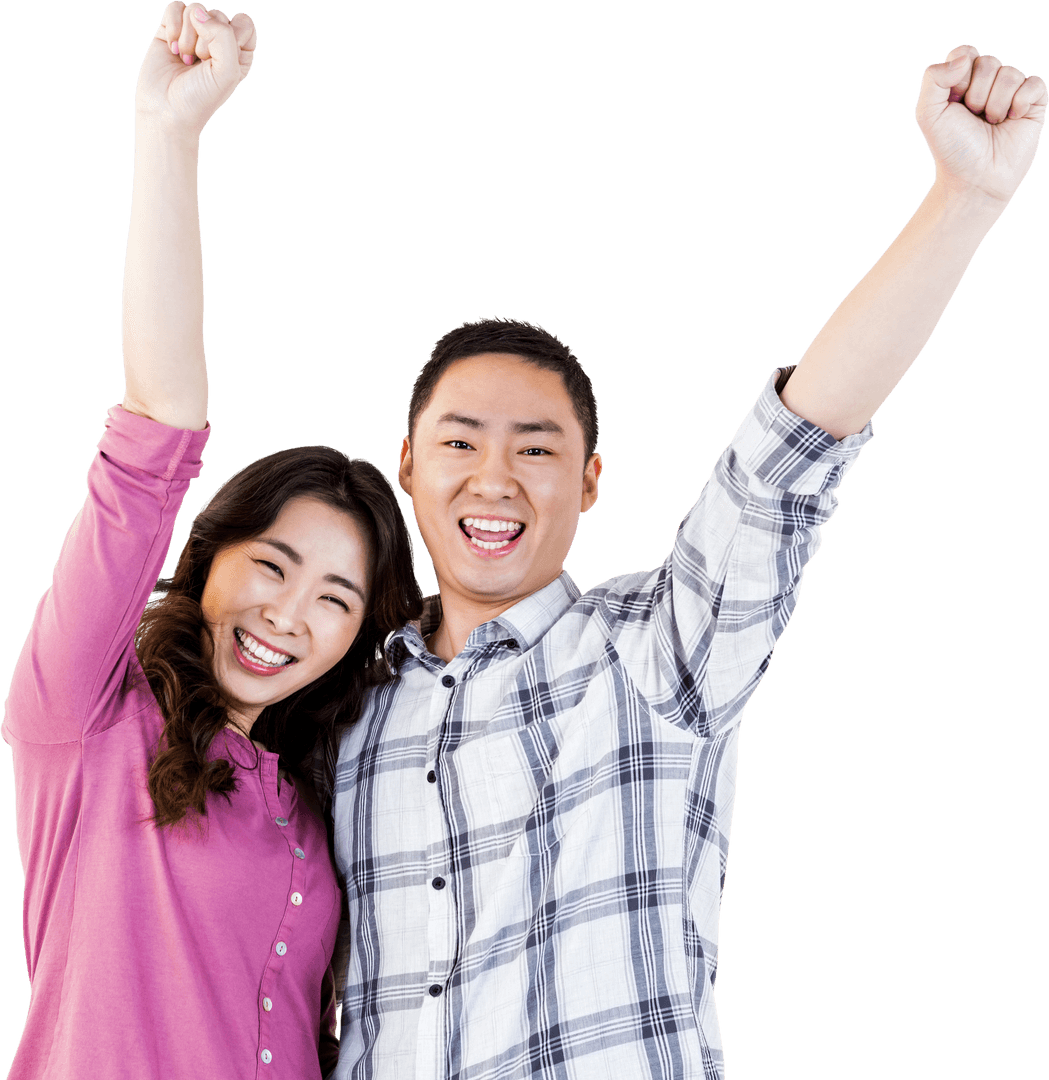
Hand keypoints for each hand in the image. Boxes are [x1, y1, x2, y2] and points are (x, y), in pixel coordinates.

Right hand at [135, 2, 256, 137]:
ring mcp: (194, 34)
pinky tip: (172, 48)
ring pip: (196, 9)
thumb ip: (223, 36)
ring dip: (188, 36)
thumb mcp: (227, 72)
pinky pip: (175, 7)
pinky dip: (172, 26)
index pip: (245, 23)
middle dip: (206, 41)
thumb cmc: (200, 98)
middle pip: (218, 15)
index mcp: (239, 54)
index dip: (232, 36)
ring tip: (185, 59)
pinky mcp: (171, 29)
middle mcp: (218, 42)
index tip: (220, 59)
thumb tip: (198, 12)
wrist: (166, 110)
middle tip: (199, 63)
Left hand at [916, 45, 1046, 208]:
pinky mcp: (1033, 103)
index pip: (965, 53)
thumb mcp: (928, 114)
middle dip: (977, 95)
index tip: (955, 103)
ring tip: (991, 124)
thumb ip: (934, 78)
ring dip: (996, 104)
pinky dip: (1020, 103)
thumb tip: (966, 56)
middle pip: (988, 62)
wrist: (975, 179)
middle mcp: (987, 83)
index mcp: (961, 81)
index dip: (960, 76)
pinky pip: (1034, 83)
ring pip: (1010, 74)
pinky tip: (1012, 120)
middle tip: (974, 118)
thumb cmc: (952, 149)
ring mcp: (1011, 92)